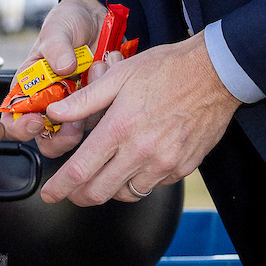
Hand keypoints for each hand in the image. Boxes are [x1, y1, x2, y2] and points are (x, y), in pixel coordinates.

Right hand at [0, 0, 110, 156]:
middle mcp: (50, 102)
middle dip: (63, 136)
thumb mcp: (56, 29)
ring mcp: (76, 105)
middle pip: (49, 140)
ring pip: (81, 129)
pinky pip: (105, 113)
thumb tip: (62, 66)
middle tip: (75, 119)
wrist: (98, 16)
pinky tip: (110, 64)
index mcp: (29, 88)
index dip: (21, 129)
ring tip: (98, 67)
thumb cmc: (67, 22)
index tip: (37, 121)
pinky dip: (111, 93)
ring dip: (92, 105)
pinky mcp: (98, 103)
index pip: (14, 122)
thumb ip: (56, 46)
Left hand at [40, 31, 240, 204]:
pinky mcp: (183, 168)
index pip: (80, 171)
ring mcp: (164, 164)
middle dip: (78, 196)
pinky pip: (153, 186)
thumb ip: (84, 100)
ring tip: (102, 176)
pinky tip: (133, 165)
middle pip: (99, 192)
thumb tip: (55, 113)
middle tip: (70, 191)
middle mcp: (141, 152)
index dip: (59, 187)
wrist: (215, 73)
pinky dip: (137, 182)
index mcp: (120, 129)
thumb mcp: (118, 76)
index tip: (50, 193)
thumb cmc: (167, 70)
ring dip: (109, 190)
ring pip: (126, 194)